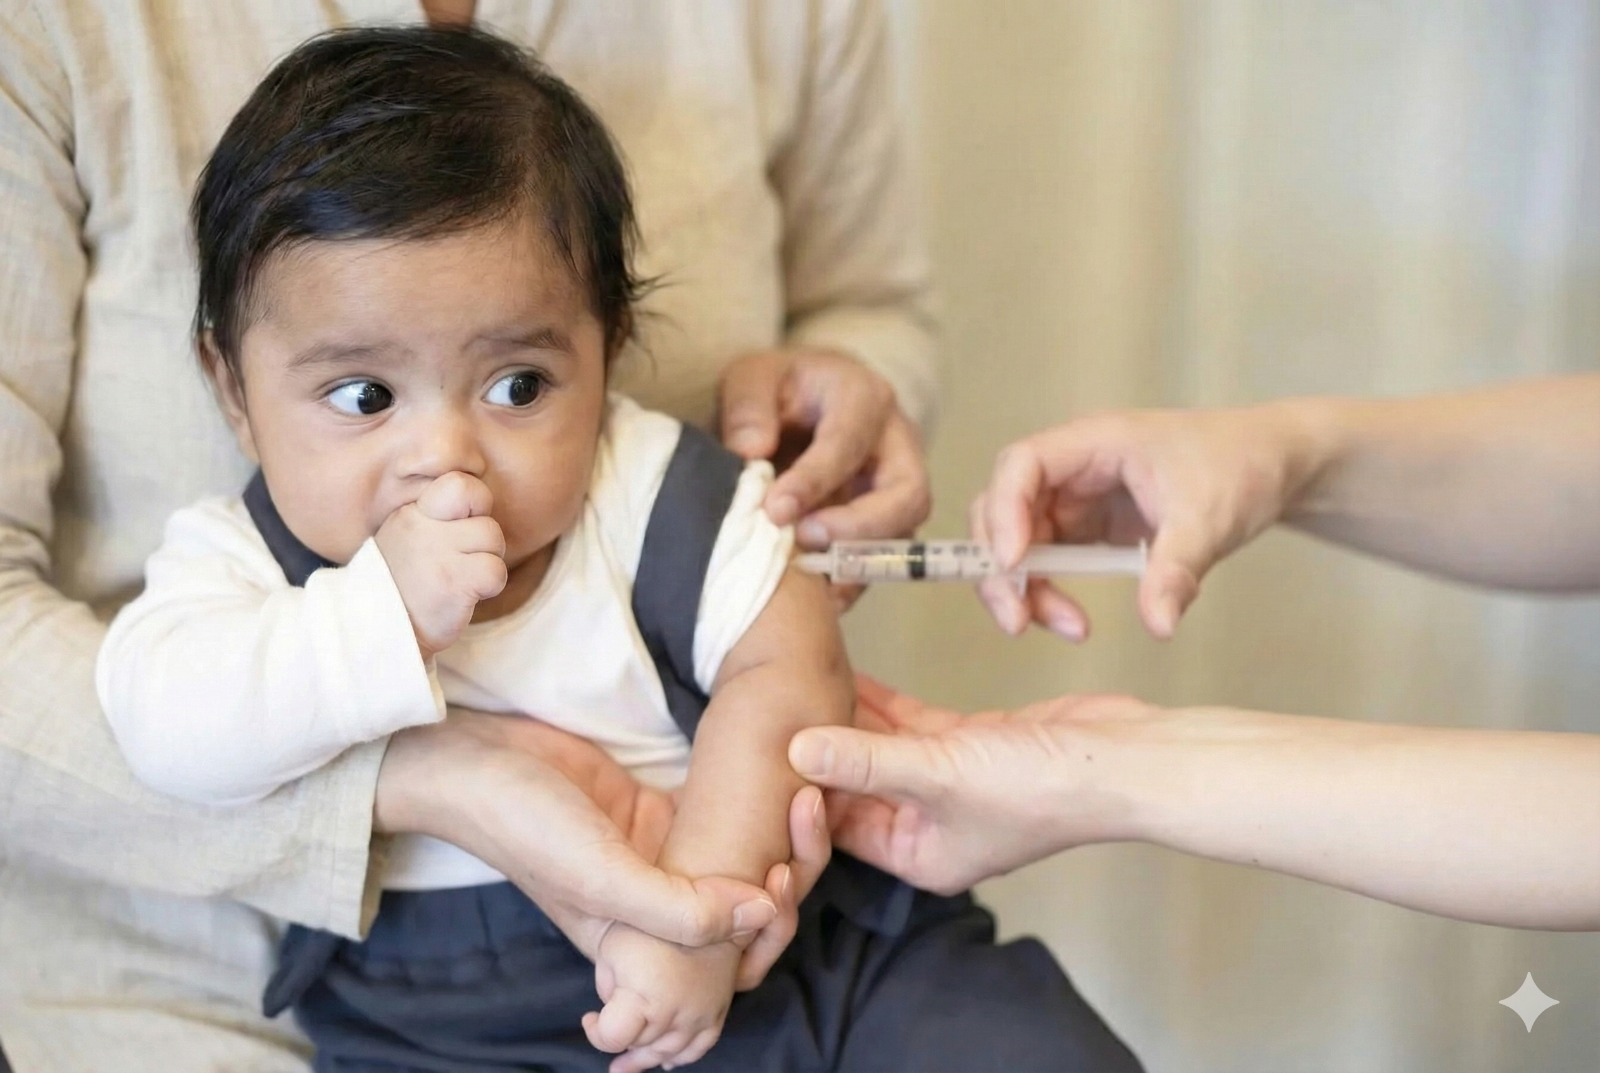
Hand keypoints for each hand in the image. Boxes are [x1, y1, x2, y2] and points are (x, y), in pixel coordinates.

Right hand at [374, 710, 829, 980]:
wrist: (471, 757)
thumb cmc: (524, 824)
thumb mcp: (602, 877)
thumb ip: (678, 909)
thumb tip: (760, 911)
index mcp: (635, 948)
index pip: (715, 971)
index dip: (758, 943)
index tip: (777, 895)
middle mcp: (650, 909)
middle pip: (734, 923)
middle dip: (777, 894)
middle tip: (793, 848)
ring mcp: (655, 858)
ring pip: (733, 872)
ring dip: (772, 850)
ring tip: (797, 810)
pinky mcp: (655, 812)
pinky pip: (717, 824)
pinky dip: (749, 814)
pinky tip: (777, 791)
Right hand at [375, 472, 507, 656]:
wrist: (382, 634)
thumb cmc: (405, 585)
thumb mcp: (409, 538)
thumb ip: (438, 516)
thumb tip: (480, 496)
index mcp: (412, 513)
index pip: (460, 483)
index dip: (474, 502)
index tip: (462, 525)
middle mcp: (422, 527)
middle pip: (485, 511)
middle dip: (484, 536)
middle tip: (465, 558)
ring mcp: (437, 554)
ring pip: (494, 538)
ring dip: (487, 562)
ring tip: (461, 579)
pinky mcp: (454, 583)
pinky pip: (496, 571)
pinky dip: (490, 586)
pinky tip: (467, 595)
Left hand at [586, 926, 738, 1072]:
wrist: (699, 901)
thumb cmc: (645, 921)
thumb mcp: (611, 948)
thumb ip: (607, 987)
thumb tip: (613, 1011)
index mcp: (650, 995)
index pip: (614, 1038)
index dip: (597, 1031)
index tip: (590, 1016)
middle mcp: (680, 1010)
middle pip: (641, 1045)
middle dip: (623, 1038)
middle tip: (610, 1022)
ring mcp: (703, 1012)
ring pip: (670, 1051)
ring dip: (647, 1055)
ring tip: (628, 1056)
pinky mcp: (720, 1008)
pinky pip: (701, 1046)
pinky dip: (681, 1055)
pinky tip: (666, 1059)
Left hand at [718, 347, 930, 609]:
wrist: (799, 404)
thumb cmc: (778, 390)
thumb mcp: (751, 378)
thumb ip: (747, 407)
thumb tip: (751, 450)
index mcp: (863, 397)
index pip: (850, 441)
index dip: (815, 480)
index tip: (774, 510)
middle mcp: (896, 443)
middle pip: (907, 494)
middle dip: (860, 528)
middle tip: (805, 542)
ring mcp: (898, 486)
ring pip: (903, 533)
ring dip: (859, 561)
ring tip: (808, 577)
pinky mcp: (887, 521)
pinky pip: (883, 559)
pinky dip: (852, 581)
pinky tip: (817, 596)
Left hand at [789, 676, 1159, 893]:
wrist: (1123, 762)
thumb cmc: (1041, 789)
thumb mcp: (940, 773)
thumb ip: (867, 760)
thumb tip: (795, 747)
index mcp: (914, 856)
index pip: (835, 828)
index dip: (798, 791)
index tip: (761, 749)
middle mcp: (925, 827)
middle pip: (852, 787)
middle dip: (817, 750)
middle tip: (770, 706)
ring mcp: (947, 786)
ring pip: (880, 750)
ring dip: (846, 717)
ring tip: (800, 679)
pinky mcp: (968, 747)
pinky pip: (910, 726)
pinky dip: (882, 702)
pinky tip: (849, 669)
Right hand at [970, 405, 1323, 639]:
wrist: (1273, 465)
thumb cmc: (1241, 465)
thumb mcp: (1211, 517)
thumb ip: (1176, 569)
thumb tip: (1157, 625)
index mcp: (1093, 442)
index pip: (1022, 465)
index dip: (1005, 511)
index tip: (1015, 563)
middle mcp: (1072, 468)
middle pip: (1002, 510)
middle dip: (1001, 567)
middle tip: (1017, 620)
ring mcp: (1075, 499)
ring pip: (1018, 544)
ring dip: (1025, 590)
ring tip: (1068, 628)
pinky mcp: (1086, 529)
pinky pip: (1047, 563)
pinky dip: (1047, 595)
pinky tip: (1073, 623)